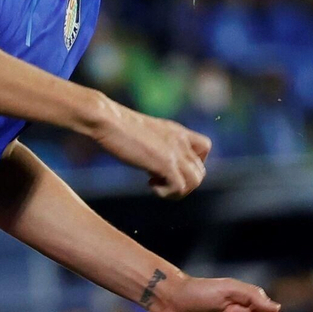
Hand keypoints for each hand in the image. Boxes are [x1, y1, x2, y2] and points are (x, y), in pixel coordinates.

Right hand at [87, 98, 210, 197]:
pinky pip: (180, 187)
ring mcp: (175, 152)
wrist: (107, 119)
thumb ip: (153, 142)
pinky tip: (150, 185)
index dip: (194, 162)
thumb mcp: (142, 131)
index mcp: (175, 131)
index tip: (171, 166)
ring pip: (195, 181)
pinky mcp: (165, 163)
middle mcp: (180, 141)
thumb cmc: (114, 124)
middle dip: (182, 182)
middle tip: (158, 180)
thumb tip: (146, 156)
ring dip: (177, 190)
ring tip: (155, 185)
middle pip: (200, 171)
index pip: (205, 147)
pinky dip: (166, 192)